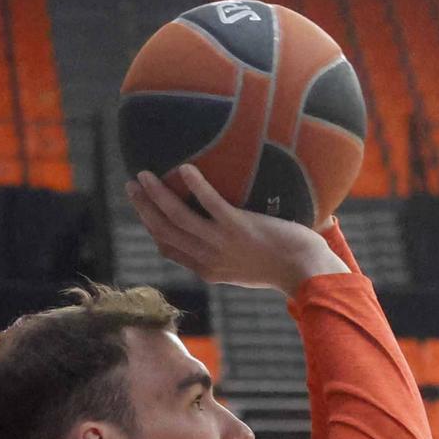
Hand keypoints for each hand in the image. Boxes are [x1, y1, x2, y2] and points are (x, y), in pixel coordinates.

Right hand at [125, 166, 346, 293]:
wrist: (306, 271)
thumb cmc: (283, 266)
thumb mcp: (246, 268)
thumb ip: (227, 256)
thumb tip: (219, 234)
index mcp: (208, 270)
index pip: (169, 249)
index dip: (152, 227)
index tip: (144, 210)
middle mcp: (209, 259)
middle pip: (164, 231)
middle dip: (143, 208)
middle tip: (132, 185)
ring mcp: (222, 243)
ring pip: (177, 217)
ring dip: (157, 195)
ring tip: (145, 175)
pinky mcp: (239, 227)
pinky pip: (209, 202)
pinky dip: (194, 185)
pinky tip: (186, 167)